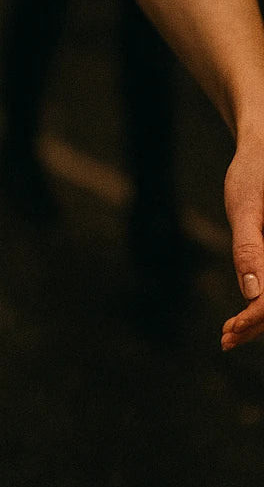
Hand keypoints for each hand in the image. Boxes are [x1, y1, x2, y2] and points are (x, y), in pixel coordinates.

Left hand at [221, 134, 263, 349]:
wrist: (263, 147)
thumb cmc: (255, 172)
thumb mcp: (247, 204)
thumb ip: (250, 248)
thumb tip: (253, 295)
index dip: (259, 316)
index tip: (232, 329)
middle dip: (259, 323)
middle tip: (225, 339)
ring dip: (262, 318)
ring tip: (230, 334)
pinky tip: (243, 316)